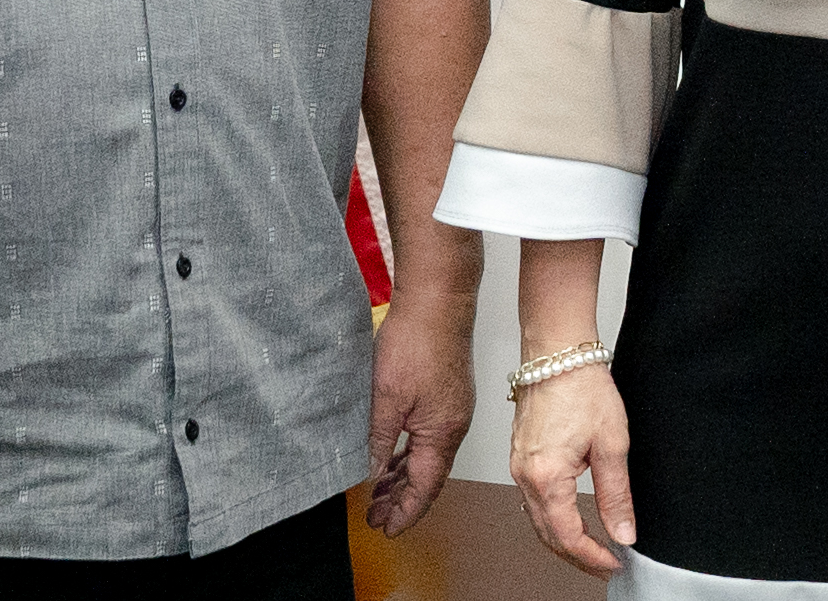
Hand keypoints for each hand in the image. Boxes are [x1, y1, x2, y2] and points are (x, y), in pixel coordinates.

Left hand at [362, 289, 476, 534]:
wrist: (439, 298)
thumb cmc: (416, 341)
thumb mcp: (386, 398)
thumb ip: (379, 441)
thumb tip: (373, 474)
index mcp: (442, 433)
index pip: (425, 488)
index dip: (405, 512)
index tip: (386, 528)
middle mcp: (453, 426)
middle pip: (429, 477)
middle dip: (401, 499)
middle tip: (373, 515)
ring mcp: (453, 409)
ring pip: (428, 457)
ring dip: (404, 476)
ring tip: (378, 491)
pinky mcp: (447, 393)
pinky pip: (429, 437)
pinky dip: (411, 453)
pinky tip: (393, 454)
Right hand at [510, 357, 635, 573]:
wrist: (557, 350)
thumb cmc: (581, 384)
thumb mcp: (611, 443)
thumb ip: (616, 494)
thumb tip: (623, 531)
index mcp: (547, 477)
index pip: (568, 536)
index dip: (593, 557)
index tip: (615, 562)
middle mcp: (525, 476)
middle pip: (549, 535)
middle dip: (578, 556)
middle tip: (606, 564)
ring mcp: (519, 466)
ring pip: (538, 520)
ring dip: (564, 540)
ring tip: (592, 548)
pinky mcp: (520, 456)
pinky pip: (532, 500)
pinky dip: (552, 518)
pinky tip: (569, 518)